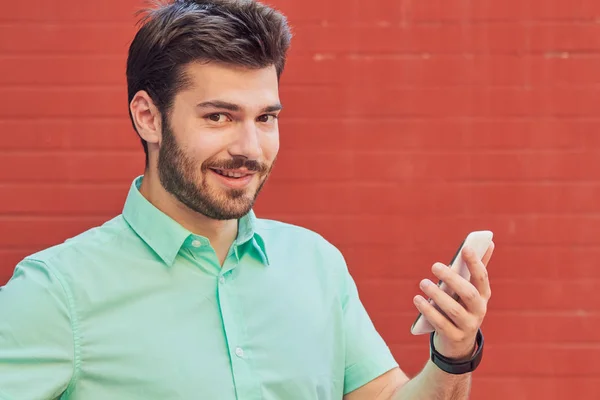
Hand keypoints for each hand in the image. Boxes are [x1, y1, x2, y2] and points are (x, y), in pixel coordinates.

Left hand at [413, 242, 494, 359]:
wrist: (457, 343)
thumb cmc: (460, 306)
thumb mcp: (467, 290)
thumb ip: (474, 269)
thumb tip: (489, 243)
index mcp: (483, 296)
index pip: (482, 278)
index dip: (476, 263)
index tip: (465, 248)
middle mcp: (479, 311)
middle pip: (469, 293)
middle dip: (452, 278)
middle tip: (434, 266)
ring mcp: (468, 326)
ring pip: (454, 309)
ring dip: (437, 295)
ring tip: (423, 283)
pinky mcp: (454, 337)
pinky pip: (441, 323)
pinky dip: (428, 311)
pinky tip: (418, 300)